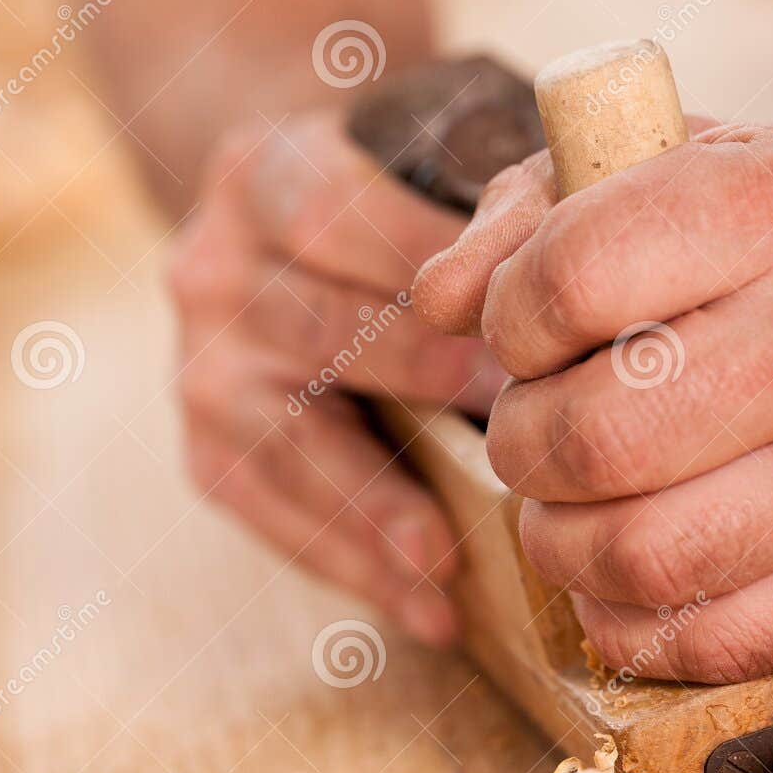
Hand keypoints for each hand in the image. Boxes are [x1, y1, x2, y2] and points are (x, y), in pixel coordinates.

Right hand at [171, 109, 506, 643]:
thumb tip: (572, 263)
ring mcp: (200, 369)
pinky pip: (279, 518)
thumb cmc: (395, 202)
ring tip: (450, 563)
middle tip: (520, 438)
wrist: (285, 241)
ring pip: (289, 446)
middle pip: (316, 331)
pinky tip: (431, 611)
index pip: (333, 213)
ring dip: (377, 509)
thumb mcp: (424, 161)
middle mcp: (210, 270)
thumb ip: (484, 194)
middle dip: (421, 382)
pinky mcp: (208, 452)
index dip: (426, 265)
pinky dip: (356, 567)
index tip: (520, 322)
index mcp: (263, 173)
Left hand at [414, 123, 772, 681]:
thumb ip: (552, 205)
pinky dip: (630, 625)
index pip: (569, 281)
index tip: (525, 336)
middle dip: (520, 450)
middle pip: (589, 441)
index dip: (506, 324)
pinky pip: (712, 642)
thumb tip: (433, 304)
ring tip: (573, 512)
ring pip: (638, 557)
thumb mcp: (724, 165)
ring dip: (560, 547)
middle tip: (537, 438)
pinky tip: (629, 582)